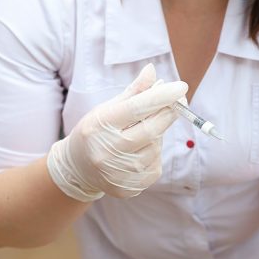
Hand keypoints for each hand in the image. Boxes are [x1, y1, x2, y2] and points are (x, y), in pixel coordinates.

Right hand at [47, 64, 186, 201]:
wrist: (78, 168)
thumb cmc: (97, 131)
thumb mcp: (108, 108)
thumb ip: (133, 92)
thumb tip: (152, 70)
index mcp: (99, 125)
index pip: (137, 108)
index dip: (161, 96)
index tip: (181, 86)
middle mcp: (107, 151)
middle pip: (152, 129)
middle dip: (169, 112)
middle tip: (179, 101)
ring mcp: (118, 172)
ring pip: (156, 147)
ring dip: (158, 135)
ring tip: (144, 131)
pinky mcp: (128, 187)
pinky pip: (155, 165)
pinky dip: (154, 154)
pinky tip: (141, 151)